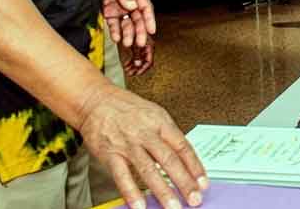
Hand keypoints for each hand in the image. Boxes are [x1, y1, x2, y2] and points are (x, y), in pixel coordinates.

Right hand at [79, 85, 207, 208]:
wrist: (96, 101)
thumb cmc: (127, 109)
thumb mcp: (154, 114)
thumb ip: (168, 135)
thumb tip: (185, 158)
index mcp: (160, 122)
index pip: (182, 146)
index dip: (195, 166)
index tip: (203, 183)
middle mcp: (146, 133)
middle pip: (169, 160)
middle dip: (184, 182)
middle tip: (194, 199)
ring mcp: (128, 145)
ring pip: (148, 170)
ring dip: (162, 191)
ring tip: (173, 206)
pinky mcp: (110, 154)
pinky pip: (122, 176)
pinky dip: (131, 192)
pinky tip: (140, 206)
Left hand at [103, 0, 155, 74]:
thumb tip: (132, 6)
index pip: (145, 7)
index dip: (150, 19)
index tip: (152, 30)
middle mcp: (129, 1)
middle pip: (138, 18)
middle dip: (140, 31)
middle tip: (141, 42)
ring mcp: (119, 8)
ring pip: (127, 23)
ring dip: (128, 33)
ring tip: (126, 42)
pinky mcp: (108, 13)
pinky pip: (114, 24)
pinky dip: (116, 31)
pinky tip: (117, 38)